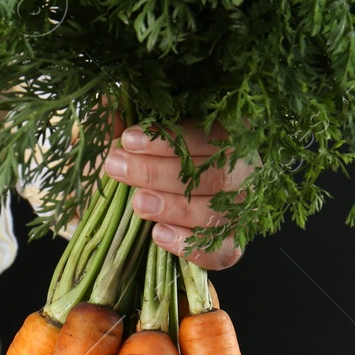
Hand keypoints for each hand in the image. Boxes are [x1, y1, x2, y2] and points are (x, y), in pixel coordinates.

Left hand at [103, 120, 255, 269]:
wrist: (147, 196)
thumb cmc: (146, 157)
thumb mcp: (134, 133)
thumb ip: (123, 118)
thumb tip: (108, 103)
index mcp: (230, 133)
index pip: (209, 133)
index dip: (169, 137)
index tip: (128, 139)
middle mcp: (245, 171)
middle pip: (216, 174)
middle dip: (162, 172)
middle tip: (119, 169)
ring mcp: (242, 211)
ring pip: (220, 212)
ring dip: (175, 207)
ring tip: (138, 202)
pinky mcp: (232, 244)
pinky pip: (222, 252)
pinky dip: (192, 246)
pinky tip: (159, 235)